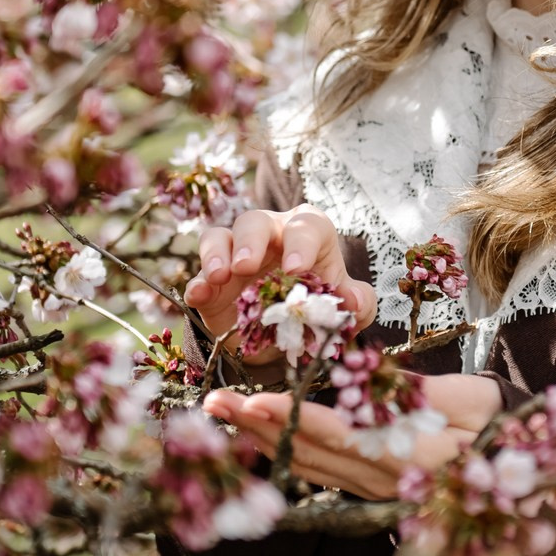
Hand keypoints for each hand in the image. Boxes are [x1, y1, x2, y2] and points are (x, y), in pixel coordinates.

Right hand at [185, 206, 377, 354]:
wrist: (287, 334)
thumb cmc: (319, 304)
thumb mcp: (345, 307)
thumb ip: (359, 303)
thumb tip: (354, 302)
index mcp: (307, 234)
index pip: (306, 226)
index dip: (301, 243)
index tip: (297, 269)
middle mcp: (269, 236)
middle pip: (255, 221)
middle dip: (250, 240)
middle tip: (247, 266)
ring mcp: (235, 255)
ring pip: (219, 237)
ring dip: (216, 254)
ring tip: (218, 276)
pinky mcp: (212, 281)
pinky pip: (198, 273)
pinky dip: (197, 283)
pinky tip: (198, 295)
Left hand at [201, 373, 503, 500]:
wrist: (519, 474)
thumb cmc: (500, 429)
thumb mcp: (472, 401)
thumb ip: (419, 392)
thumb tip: (367, 375)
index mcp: (412, 456)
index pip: (342, 436)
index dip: (295, 420)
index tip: (255, 400)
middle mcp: (384, 480)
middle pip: (310, 454)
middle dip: (258, 428)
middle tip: (212, 404)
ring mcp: (373, 491)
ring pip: (307, 466)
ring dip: (261, 441)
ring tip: (222, 415)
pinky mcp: (368, 491)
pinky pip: (318, 474)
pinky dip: (283, 453)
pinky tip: (256, 437)